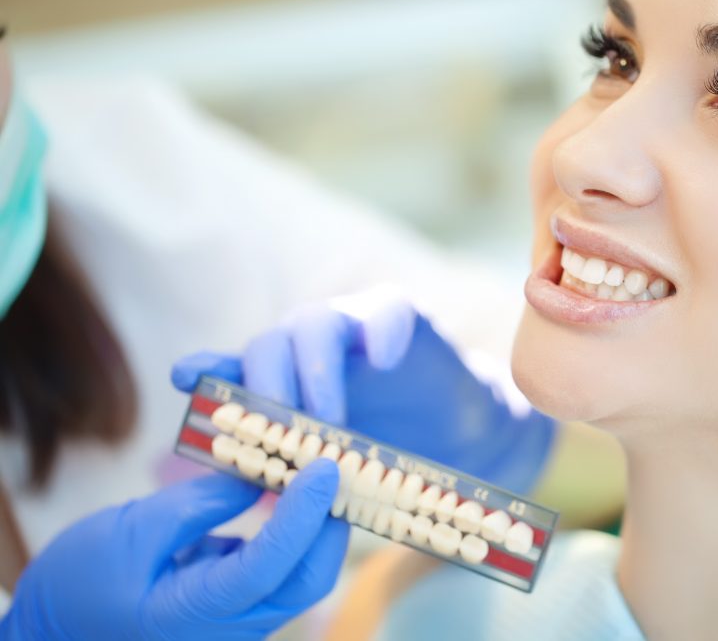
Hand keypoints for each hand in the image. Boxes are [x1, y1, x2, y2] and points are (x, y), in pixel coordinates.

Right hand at [0, 460, 345, 640]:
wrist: (55, 628)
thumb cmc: (80, 582)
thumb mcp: (131, 532)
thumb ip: (200, 503)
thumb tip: (259, 474)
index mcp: (195, 615)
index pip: (269, 566)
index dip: (303, 515)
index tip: (324, 468)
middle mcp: (230, 630)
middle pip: (304, 580)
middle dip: (327, 521)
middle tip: (335, 464)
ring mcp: (239, 624)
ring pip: (300, 578)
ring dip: (316, 525)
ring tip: (319, 471)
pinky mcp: (239, 610)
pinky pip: (281, 572)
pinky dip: (294, 532)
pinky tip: (290, 492)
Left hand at [172, 288, 555, 493]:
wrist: (455, 434)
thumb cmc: (386, 447)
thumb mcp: (330, 460)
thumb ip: (291, 460)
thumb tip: (245, 483)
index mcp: (284, 376)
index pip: (236, 367)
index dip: (209, 368)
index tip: (182, 380)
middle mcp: (309, 343)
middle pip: (270, 345)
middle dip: (268, 388)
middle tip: (280, 432)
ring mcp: (355, 323)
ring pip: (316, 325)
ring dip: (316, 373)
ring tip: (329, 419)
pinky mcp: (403, 315)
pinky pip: (387, 312)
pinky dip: (380, 333)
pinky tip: (381, 362)